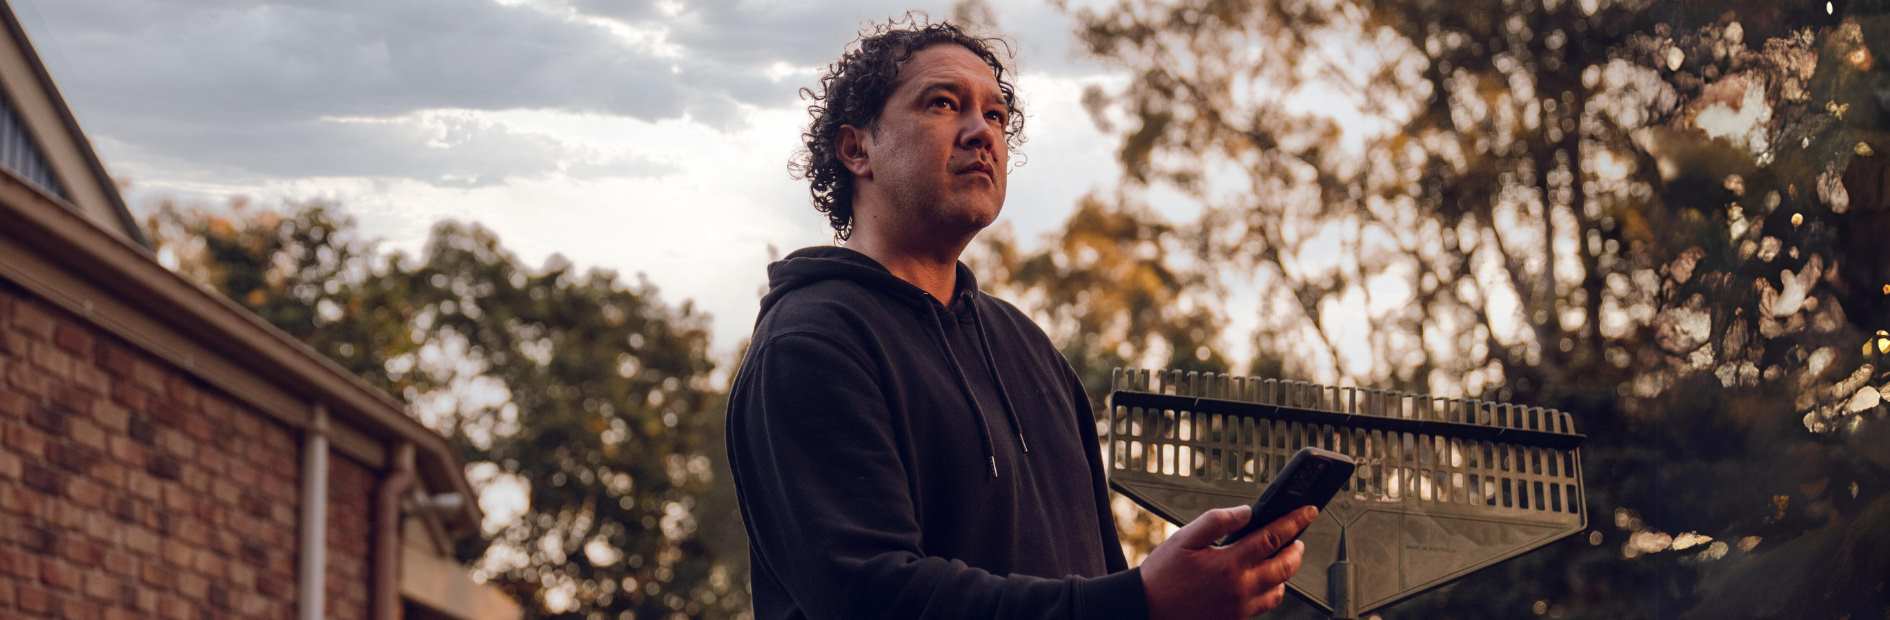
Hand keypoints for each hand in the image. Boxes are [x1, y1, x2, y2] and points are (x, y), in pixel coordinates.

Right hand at [1140, 505, 1317, 619]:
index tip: (1308, 511)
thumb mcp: (1184, 539)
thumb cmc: (1162, 575)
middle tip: (1299, 537)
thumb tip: (1245, 512)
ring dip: (1287, 571)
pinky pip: (1265, 605)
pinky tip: (1265, 580)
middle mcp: (1240, 588)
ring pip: (1280, 589)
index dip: (1294, 521)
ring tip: (1283, 557)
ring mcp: (1240, 608)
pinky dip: (1273, 590)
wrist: (1146, 610)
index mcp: (1228, 564)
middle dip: (1297, 548)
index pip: (1273, 537)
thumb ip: (1217, 521)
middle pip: (1285, 566)